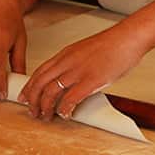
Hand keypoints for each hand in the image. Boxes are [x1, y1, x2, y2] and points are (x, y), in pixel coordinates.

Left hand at [19, 25, 146, 120]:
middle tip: (33, 111)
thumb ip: (74, 62)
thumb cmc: (112, 44)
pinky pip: (70, 98)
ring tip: (47, 116)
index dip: (30, 87)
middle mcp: (68, 62)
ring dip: (46, 107)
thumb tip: (70, 78)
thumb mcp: (85, 50)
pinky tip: (66, 114)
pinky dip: (65, 109)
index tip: (26, 96)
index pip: (40, 71)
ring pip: (51, 92)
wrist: (127, 38)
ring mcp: (78, 71)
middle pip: (40, 83)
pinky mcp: (90, 80)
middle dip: (33, 100)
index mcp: (66, 53)